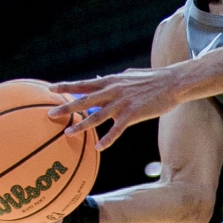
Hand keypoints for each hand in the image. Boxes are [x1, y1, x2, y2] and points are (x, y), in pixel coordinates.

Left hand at [47, 68, 184, 150]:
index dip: (66, 86)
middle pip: (84, 100)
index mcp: (111, 81)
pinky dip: (108, 138)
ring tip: (68, 132)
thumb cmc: (154, 79)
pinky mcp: (134, 114)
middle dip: (66, 108)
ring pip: (97, 116)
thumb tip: (98, 78)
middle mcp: (113, 91)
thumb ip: (113, 79)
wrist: (173, 82)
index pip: (84, 83)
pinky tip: (99, 147)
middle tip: (50, 115)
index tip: (50, 89)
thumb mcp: (129, 75)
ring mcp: (123, 103)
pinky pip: (117, 129)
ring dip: (82, 125)